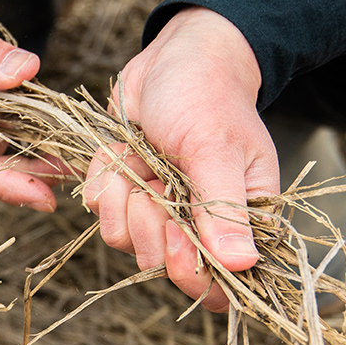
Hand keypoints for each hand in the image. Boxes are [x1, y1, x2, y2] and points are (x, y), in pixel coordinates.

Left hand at [82, 7, 274, 310]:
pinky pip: (103, 213)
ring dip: (123, 198)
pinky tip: (121, 153)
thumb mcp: (215, 149)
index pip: (219, 286)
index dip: (191, 274)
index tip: (174, 236)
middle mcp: (202, 224)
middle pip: (162, 265)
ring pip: (126, 240)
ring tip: (139, 161)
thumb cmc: (207, 96)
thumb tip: (242, 265)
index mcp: (242, 219)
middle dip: (149, 223)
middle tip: (155, 182)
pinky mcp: (130, 196)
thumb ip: (223, 209)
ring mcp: (162, 211)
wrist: (175, 58)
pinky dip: (105, 182)